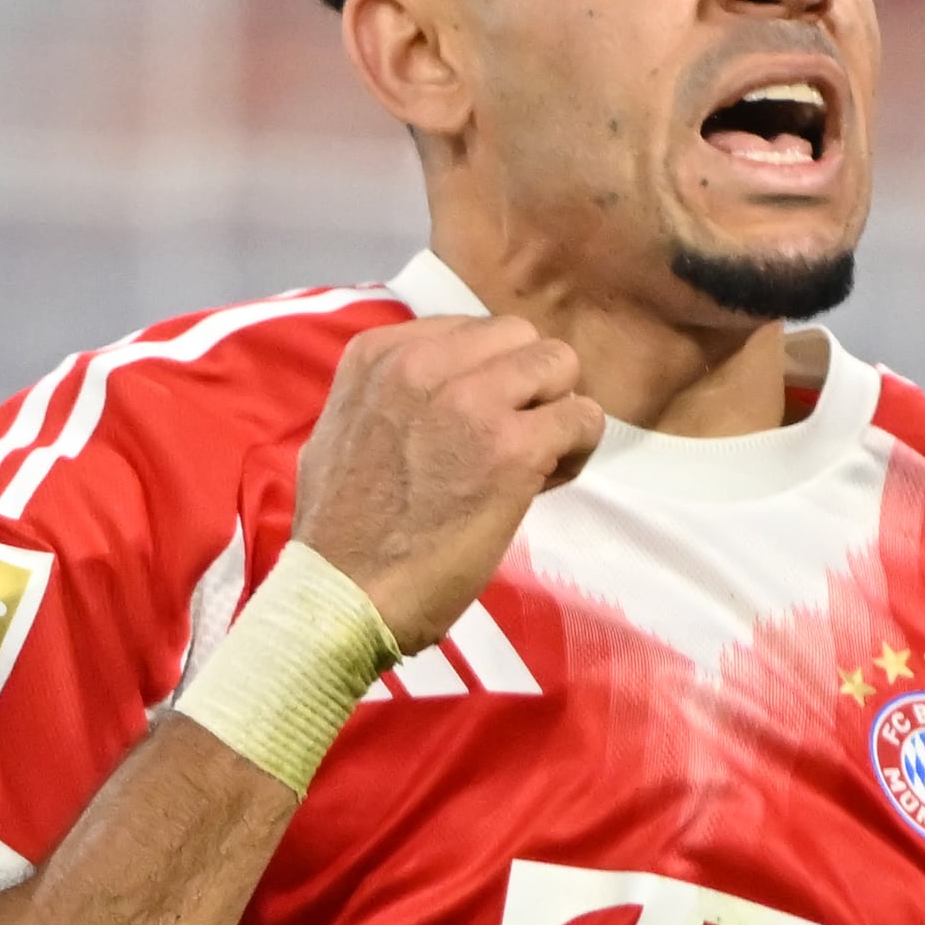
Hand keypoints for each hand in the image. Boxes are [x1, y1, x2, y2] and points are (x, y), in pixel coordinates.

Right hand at [289, 316, 605, 649]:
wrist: (343, 592)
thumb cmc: (341, 530)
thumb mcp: (345, 426)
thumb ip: (395, 393)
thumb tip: (443, 389)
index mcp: (380, 353)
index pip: (471, 331)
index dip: (486, 378)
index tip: (476, 425)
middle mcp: (423, 362)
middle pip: (519, 337)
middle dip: (528, 385)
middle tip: (514, 439)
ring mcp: (471, 400)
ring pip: (559, 364)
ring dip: (557, 410)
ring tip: (536, 459)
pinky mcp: (512, 446)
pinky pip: (583, 418)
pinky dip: (577, 450)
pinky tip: (545, 483)